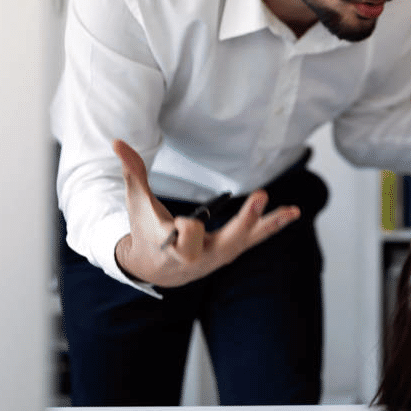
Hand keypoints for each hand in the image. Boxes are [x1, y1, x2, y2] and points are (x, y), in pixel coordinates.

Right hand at [112, 139, 299, 286]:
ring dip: (270, 223)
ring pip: (248, 239)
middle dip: (245, 220)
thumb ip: (131, 173)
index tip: (180, 223)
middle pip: (226, 240)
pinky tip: (293, 212)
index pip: (187, 235)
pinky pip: (255, 238)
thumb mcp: (137, 204)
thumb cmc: (145, 230)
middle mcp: (202, 257)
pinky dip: (272, 225)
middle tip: (261, 195)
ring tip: (293, 210)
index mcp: (175, 249)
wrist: (154, 267)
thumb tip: (117, 142)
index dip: (186, 228)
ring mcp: (220, 255)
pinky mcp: (232, 250)